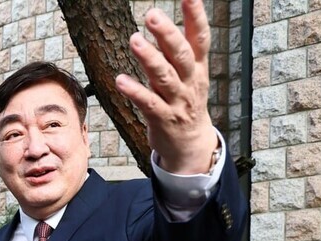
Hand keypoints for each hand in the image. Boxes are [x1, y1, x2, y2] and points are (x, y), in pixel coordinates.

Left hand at [115, 0, 217, 173]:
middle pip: (180, 55)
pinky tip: (120, 81)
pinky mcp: (163, 119)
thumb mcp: (187, 74)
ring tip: (135, 40)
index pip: (200, 38)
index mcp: (197, 67)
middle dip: (167, 34)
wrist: (190, 144)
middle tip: (152, 15)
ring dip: (149, 58)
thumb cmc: (184, 101)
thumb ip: (176, 49)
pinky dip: (135, 92)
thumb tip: (162, 22)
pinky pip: (149, 104)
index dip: (196, 16)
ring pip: (164, 77)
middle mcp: (190, 82)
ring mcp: (177, 101)